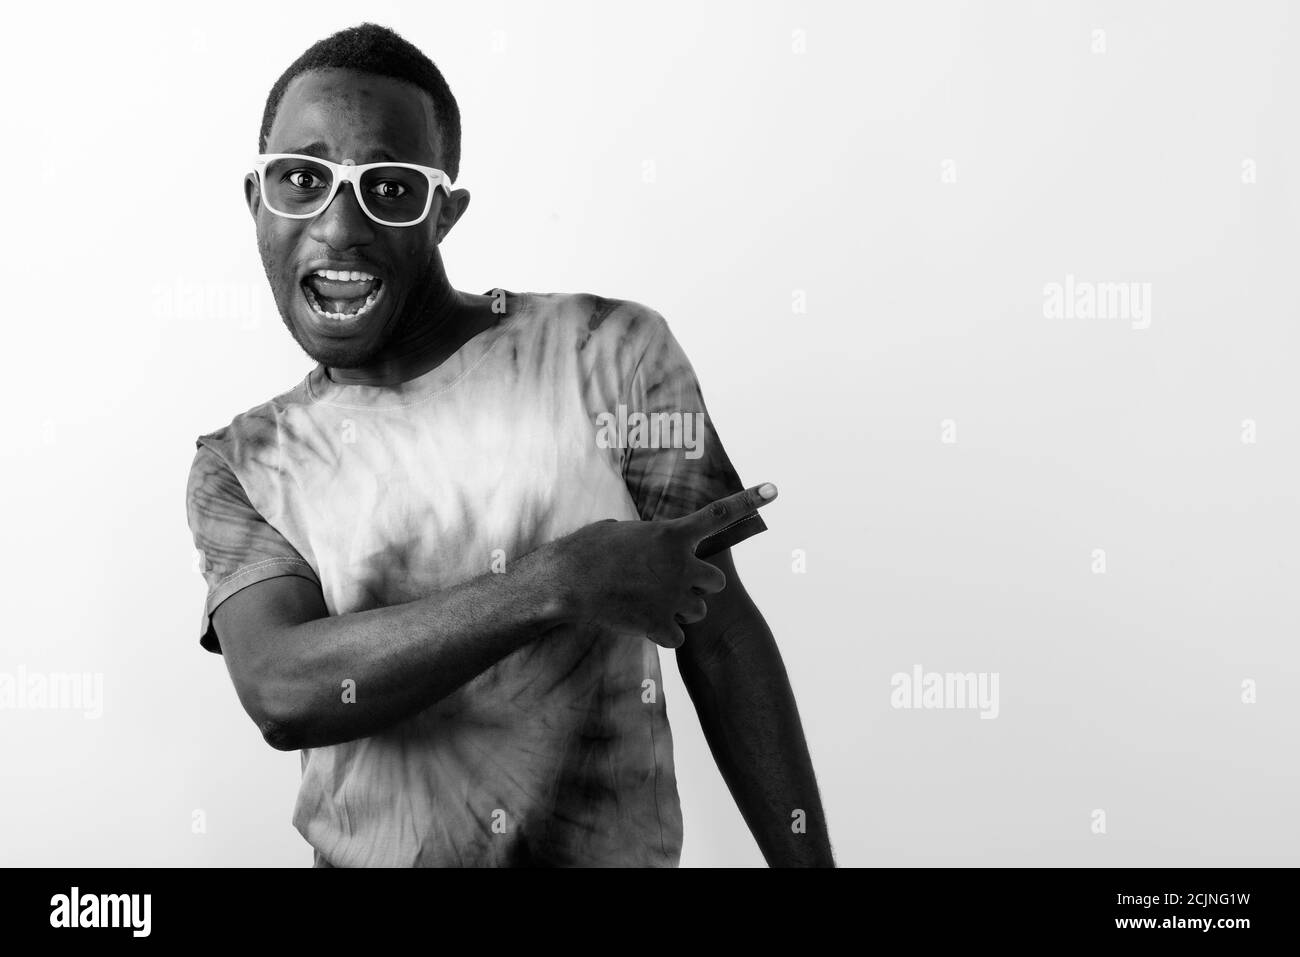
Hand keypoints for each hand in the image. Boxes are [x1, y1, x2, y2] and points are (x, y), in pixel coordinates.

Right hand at [546, 483, 777, 647]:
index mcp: (673, 535)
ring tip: (648, 604)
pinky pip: (678, 636)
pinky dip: (664, 634)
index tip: (773, 490)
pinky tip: (642, 623)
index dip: (749, 501)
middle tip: (672, 585)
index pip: (719, 515)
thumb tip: (655, 545)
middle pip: (716, 582)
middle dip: (699, 585)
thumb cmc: (588, 549)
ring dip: (681, 611)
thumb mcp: (624, 531)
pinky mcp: (661, 624)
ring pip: (698, 612)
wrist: (567, 582)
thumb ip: (652, 538)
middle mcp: (681, 565)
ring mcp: (673, 597)